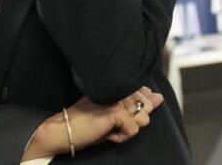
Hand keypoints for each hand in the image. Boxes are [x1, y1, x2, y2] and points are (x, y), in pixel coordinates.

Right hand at [22, 86, 162, 159]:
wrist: (63, 129)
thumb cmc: (87, 122)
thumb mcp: (116, 112)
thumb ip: (137, 103)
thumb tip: (159, 97)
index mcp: (119, 84)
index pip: (146, 94)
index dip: (136, 110)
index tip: (115, 115)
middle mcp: (120, 87)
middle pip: (148, 108)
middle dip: (134, 120)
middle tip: (112, 122)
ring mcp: (118, 98)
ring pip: (143, 119)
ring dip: (127, 129)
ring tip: (109, 127)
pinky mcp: (116, 111)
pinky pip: (133, 130)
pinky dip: (121, 137)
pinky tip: (107, 133)